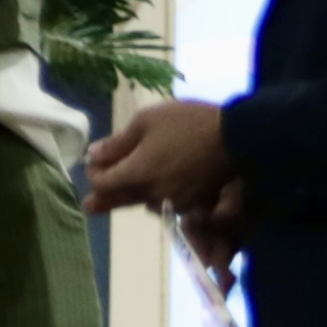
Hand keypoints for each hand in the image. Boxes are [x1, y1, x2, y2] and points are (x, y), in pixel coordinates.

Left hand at [86, 98, 236, 221]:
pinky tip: (154, 190)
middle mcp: (152, 193)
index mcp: (137, 173)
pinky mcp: (193, 202)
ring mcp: (174, 200)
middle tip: (90, 205)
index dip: (94, 173)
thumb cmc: (188, 123)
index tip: (95, 161)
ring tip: (121, 193)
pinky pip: (166, 203)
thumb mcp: (147, 121)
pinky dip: (155, 197)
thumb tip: (93, 156)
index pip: (102, 183)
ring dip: (130, 197)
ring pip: (143, 202)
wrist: (237, 137)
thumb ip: (118, 142)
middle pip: (120, 199)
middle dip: (104, 198)